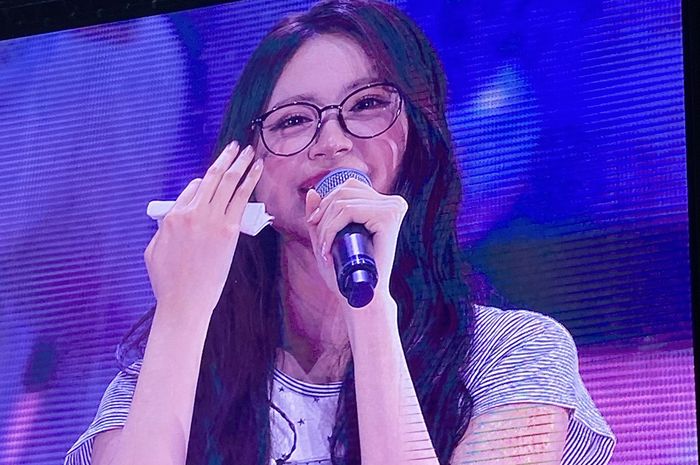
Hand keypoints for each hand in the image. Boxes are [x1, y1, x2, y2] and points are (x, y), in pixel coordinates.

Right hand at [144, 141, 262, 324]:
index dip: (205, 183)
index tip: (216, 178)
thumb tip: (179, 210)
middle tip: (236, 146)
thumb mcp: (154, 249)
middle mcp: (191, 213)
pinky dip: (250, 180)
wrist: (184, 302)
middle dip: (226, 158)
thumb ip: (166, 225)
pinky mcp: (228, 231)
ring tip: (249, 151)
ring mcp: (210, 221)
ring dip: (240, 163)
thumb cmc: (168, 281)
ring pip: (227, 183)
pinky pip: (240, 198)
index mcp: (172, 216)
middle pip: (211, 178)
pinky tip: (257, 169)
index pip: (192, 189)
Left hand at [304, 178, 407, 305]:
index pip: (350, 186)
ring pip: (343, 203)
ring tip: (323, 249)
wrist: (365, 296)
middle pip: (344, 191)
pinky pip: (348, 211)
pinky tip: (328, 248)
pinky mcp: (388, 217)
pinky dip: (331, 229)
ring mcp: (393, 208)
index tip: (314, 225)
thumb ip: (321, 215)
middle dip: (322, 215)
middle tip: (319, 243)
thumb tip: (311, 192)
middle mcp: (394, 202)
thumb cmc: (348, 271)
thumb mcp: (330, 238)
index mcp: (386, 204)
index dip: (326, 202)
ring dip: (325, 226)